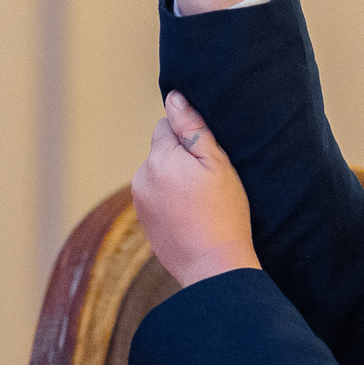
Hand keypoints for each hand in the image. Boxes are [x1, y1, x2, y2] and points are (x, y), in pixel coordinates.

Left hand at [132, 92, 258, 286]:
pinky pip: (158, 197)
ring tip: (201, 202)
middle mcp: (142, 177)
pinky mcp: (145, 221)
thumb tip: (173, 97)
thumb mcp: (217, 164)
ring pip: (160, 175)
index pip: (166, 126)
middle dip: (181, 159)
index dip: (189, 137)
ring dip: (176, 180)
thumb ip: (193, 128)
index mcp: (159, 159)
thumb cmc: (223, 214)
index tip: (208, 158)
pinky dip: (172, 201)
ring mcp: (140, 202)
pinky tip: (192, 216)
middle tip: (209, 182)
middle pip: (162, 151)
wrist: (213, 267)